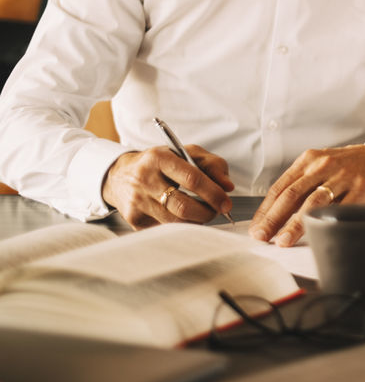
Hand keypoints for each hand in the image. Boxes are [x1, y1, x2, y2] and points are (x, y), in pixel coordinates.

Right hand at [102, 145, 233, 228]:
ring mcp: (137, 201)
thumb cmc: (161, 163)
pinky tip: (182, 216)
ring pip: (175, 222)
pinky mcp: (133, 219)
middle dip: (207, 212)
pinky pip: (165, 229)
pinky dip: (180, 226)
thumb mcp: (187, 153)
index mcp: (160, 158)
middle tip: (216, 211)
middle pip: (183, 206)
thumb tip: (228, 187)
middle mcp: (144, 179)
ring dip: (196, 221)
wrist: (120, 175)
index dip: (213, 193)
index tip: (226, 202)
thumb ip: (212, 164)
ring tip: (202, 212)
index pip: (192, 179)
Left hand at [249, 144, 364, 246]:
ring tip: (283, 240)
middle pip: (292, 194)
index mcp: (309, 160)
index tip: (256, 227)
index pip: (280, 187)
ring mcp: (343, 178)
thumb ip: (301, 184)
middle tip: (262, 236)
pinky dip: (326, 223)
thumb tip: (274, 214)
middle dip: (274, 218)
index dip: (265, 209)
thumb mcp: (322, 165)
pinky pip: (340, 209)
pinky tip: (316, 233)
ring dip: (295, 224)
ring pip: (313, 203)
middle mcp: (324, 166)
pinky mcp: (362, 190)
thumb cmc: (349, 166)